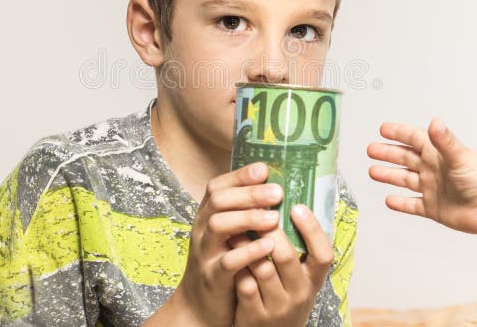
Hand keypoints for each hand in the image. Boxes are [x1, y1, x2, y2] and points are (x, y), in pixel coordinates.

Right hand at [170, 162, 283, 326]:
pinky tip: (267, 245)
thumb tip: (275, 188)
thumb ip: (243, 214)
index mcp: (207, 216)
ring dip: (248, 218)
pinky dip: (248, 251)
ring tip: (275, 218)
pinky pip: (227, 261)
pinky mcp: (212, 277)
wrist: (199, 307)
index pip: (217, 186)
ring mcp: (205, 253)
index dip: (239, 176)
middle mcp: (202, 230)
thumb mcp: (228, 235)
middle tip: (277, 192)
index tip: (264, 169)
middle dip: (249, 193)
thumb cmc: (222, 264)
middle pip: (219, 201)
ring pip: (218, 225)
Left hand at [229, 204, 333, 325]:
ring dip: (246, 243)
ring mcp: (277, 306)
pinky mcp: (254, 314)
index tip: (298, 207)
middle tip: (256, 210)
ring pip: (260, 267)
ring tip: (236, 225)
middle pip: (285, 256)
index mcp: (314, 280)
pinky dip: (236, 263)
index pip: (323, 254)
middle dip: (268, 230)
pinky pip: (244, 283)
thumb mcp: (299, 278)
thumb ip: (299, 250)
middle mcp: (299, 294)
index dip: (312, 229)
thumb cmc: (284, 296)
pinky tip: (229, 250)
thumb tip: (293, 204)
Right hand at [367, 118, 476, 233]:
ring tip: (373, 172)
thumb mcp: (460, 156)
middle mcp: (434, 169)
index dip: (399, 133)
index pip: (414, 139)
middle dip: (388, 153)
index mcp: (438, 154)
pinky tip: (389, 200)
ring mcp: (433, 189)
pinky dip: (401, 203)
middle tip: (371, 149)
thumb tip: (435, 121)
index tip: (383, 129)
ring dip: (389, 176)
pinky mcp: (434, 208)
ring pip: (405, 180)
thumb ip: (445, 141)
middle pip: (406, 158)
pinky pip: (413, 205)